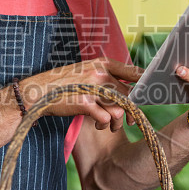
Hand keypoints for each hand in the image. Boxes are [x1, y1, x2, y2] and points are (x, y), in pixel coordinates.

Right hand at [20, 58, 141, 131]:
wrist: (37, 92)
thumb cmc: (62, 84)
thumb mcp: (84, 71)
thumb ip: (104, 75)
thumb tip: (127, 88)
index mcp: (101, 63)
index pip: (134, 72)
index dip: (146, 84)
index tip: (151, 94)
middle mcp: (99, 73)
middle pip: (129, 94)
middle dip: (131, 110)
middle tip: (128, 120)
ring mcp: (92, 88)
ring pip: (120, 108)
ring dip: (118, 121)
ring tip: (111, 126)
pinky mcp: (84, 103)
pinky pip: (106, 118)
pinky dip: (104, 124)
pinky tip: (98, 125)